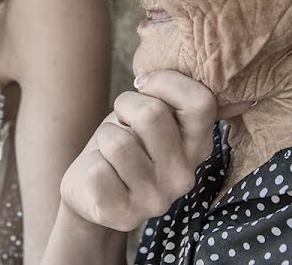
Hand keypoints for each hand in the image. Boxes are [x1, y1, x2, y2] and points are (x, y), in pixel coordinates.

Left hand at [58, 70, 250, 231]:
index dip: (164, 82)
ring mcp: (155, 200)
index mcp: (198, 147)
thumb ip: (173, 98)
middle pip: (152, 114)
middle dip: (125, 105)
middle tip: (123, 121)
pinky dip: (91, 164)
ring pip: (117, 141)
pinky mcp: (122, 214)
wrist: (92, 189)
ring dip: (105, 135)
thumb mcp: (154, 115)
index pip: (200, 102)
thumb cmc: (127, 140)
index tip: (144, 86)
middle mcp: (184, 177)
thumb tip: (186, 78)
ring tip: (111, 149)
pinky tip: (101, 174)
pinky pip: (97, 169)